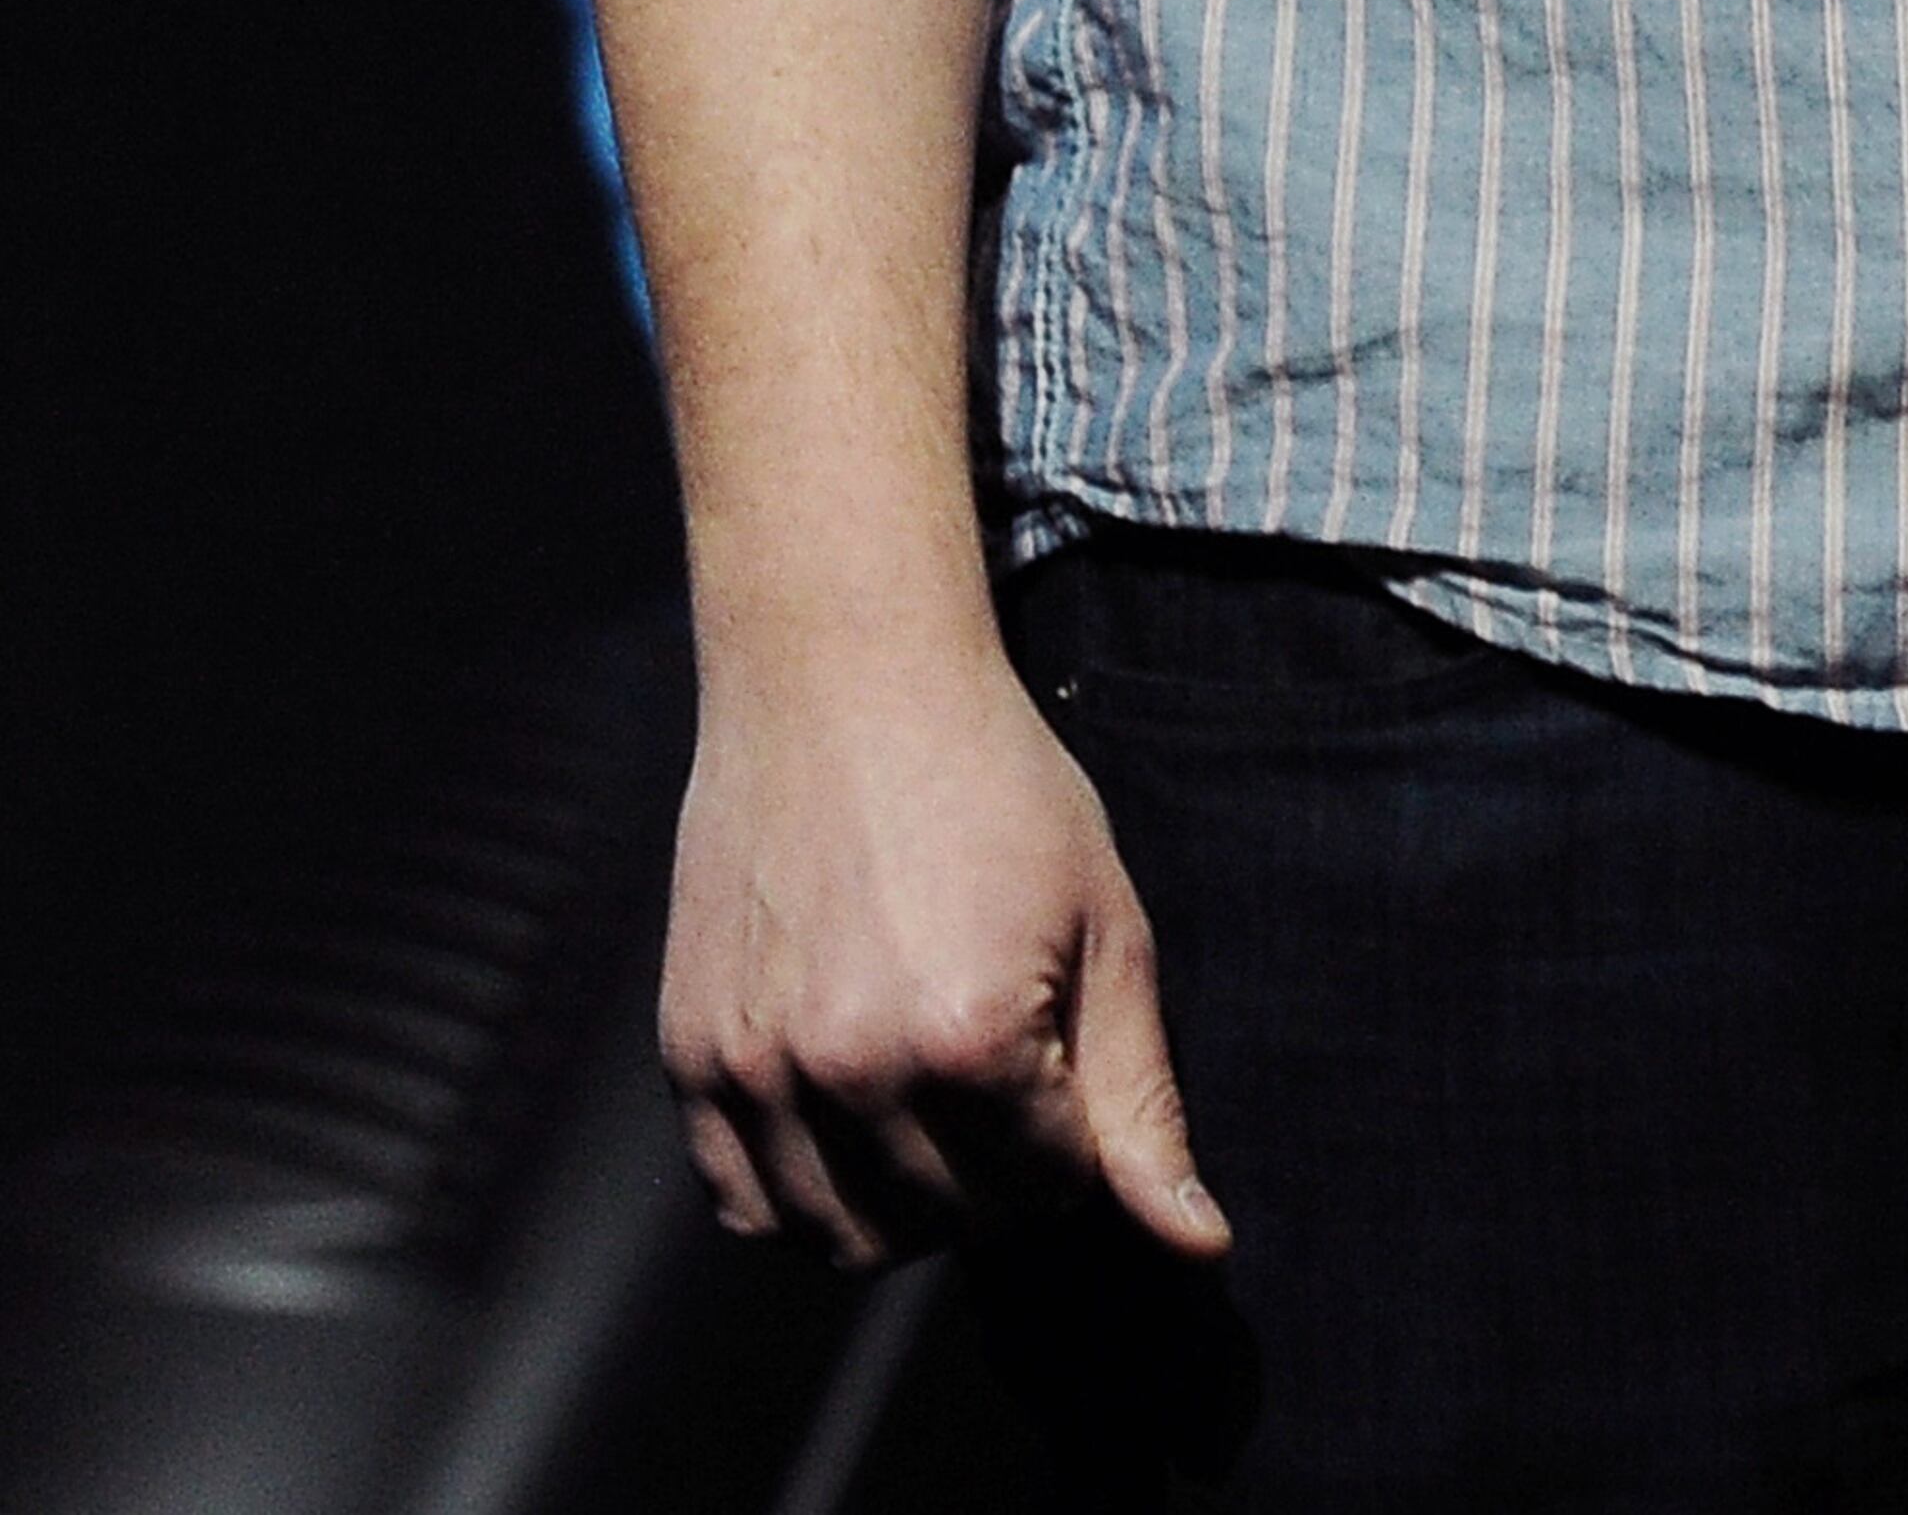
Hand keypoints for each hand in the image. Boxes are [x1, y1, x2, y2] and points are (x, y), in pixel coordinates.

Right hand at [659, 631, 1228, 1274]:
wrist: (844, 679)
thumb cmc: (993, 785)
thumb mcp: (1103, 924)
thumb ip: (1141, 1102)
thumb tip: (1199, 1246)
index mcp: (972, 1038)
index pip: (1049, 1191)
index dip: (1072, 1137)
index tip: (1061, 1060)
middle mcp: (853, 1067)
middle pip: (948, 1225)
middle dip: (996, 1178)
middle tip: (998, 1083)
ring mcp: (758, 1066)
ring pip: (840, 1239)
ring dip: (901, 1204)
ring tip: (926, 1108)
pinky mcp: (692, 1052)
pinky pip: (742, 1201)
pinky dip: (797, 1194)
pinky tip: (842, 1123)